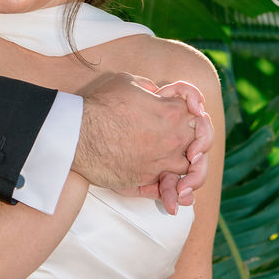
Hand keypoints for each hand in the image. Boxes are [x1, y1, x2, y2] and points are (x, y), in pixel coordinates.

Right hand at [74, 73, 210, 211]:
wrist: (77, 133)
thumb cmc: (100, 105)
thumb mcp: (127, 82)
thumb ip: (149, 87)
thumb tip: (155, 92)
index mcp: (172, 112)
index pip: (196, 110)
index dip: (192, 107)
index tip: (189, 109)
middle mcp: (173, 138)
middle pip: (201, 142)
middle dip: (199, 141)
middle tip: (192, 143)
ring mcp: (162, 160)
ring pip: (190, 168)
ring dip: (189, 168)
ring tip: (184, 170)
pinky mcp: (147, 178)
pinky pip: (167, 186)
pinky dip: (171, 190)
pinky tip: (174, 196)